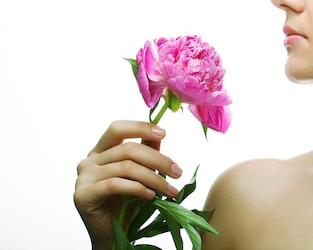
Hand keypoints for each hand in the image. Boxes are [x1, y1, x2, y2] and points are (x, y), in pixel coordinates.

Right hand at [74, 120, 182, 248]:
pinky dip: (138, 189)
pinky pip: (116, 185)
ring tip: (171, 189)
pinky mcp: (83, 195)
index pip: (117, 128)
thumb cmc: (126, 205)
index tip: (164, 133)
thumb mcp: (140, 175)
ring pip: (126, 167)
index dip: (140, 127)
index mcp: (100, 151)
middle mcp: (89, 161)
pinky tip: (151, 196)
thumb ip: (146, 154)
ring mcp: (83, 177)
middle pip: (127, 149)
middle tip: (178, 171)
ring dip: (154, 178)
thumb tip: (159, 134)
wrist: (113, 236)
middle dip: (158, 159)